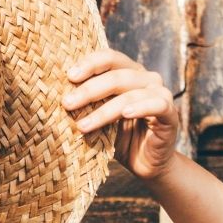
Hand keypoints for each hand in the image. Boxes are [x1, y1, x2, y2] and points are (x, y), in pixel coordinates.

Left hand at [62, 47, 180, 180]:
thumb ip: (86, 104)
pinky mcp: (170, 113)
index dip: (89, 63)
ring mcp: (160, 94)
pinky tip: (124, 114)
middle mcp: (146, 78)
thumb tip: (52, 94)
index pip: (109, 58)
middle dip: (89, 90)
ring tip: (82, 126)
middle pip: (116, 75)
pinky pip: (156, 104)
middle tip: (67, 104)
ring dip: (103, 110)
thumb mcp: (98, 118)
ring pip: (130, 93)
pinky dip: (140, 107)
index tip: (68, 76)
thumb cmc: (118, 138)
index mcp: (128, 72)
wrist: (145, 164)